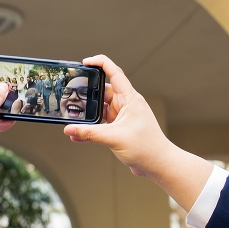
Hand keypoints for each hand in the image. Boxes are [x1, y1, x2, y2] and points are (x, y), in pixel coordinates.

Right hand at [63, 55, 172, 177]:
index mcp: (130, 99)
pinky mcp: (120, 128)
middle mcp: (127, 104)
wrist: (159, 165)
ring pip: (101, 109)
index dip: (100, 63)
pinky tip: (78, 136)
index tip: (85, 62)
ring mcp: (123, 117)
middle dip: (88, 94)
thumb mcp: (114, 137)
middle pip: (103, 92)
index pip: (114, 73)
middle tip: (72, 96)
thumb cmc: (147, 147)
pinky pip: (102, 124)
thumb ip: (89, 133)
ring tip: (74, 119)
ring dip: (89, 115)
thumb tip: (70, 130)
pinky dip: (92, 128)